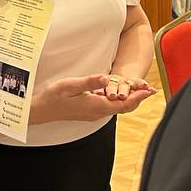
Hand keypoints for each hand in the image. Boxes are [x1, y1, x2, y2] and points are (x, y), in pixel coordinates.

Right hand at [31, 74, 156, 124]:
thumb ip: (90, 82)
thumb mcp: (71, 85)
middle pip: (124, 107)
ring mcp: (93, 112)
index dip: (138, 97)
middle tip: (150, 89)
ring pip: (117, 107)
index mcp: (96, 106)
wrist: (40, 110)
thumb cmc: (53, 97)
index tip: (150, 90)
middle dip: (138, 97)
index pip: (124, 104)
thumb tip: (107, 78)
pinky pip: (109, 106)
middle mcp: (97, 112)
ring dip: (129, 98)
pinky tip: (119, 91)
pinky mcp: (89, 110)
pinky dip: (118, 99)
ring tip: (139, 88)